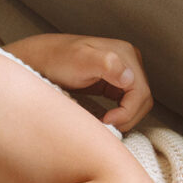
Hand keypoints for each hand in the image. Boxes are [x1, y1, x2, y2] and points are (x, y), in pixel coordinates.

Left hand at [5, 33, 152, 130]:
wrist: (40, 60)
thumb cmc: (57, 60)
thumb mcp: (80, 60)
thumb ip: (106, 64)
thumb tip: (129, 77)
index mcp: (125, 55)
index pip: (141, 92)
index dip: (127, 112)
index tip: (107, 122)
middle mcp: (128, 62)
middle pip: (142, 99)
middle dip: (127, 117)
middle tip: (105, 127)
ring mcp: (122, 73)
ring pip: (136, 103)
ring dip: (124, 118)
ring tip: (103, 124)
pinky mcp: (113, 83)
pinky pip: (125, 103)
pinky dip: (118, 115)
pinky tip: (103, 119)